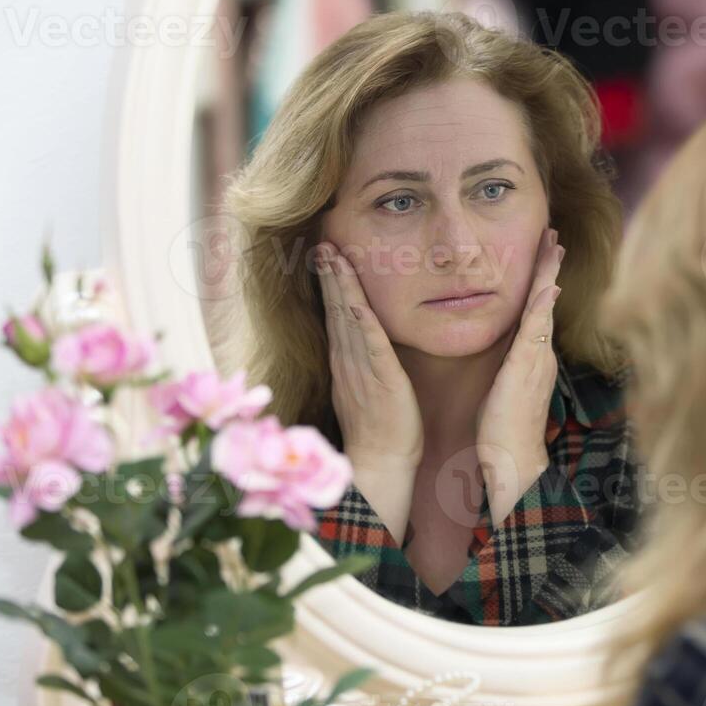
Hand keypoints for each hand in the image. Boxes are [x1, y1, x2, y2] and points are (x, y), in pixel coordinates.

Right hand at [316, 242, 424, 473]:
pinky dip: (364, 321)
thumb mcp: (365, 385)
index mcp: (344, 359)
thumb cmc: (380, 427)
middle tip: (323, 242)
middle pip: (335, 308)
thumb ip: (361, 359)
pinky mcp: (382, 379)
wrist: (381, 462)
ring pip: (348, 319)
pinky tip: (358, 301)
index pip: (335, 312)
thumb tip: (362, 337)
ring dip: (340, 286)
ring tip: (333, 256)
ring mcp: (361, 368)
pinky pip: (372, 345)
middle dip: (329, 274)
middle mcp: (347, 359)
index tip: (325, 254)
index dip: (329, 283)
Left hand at [475, 227, 563, 525]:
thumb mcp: (505, 386)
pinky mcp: (527, 370)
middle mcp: (539, 353)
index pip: (537, 310)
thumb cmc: (504, 428)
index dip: (540, 280)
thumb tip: (510, 347)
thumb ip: (510, 363)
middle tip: (553, 235)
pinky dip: (542, 309)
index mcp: (532, 355)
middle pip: (546, 301)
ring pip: (544, 309)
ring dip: (548, 277)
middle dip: (549, 267)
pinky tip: (546, 289)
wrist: (513, 460)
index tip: (544, 252)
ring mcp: (536, 360)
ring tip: (553, 248)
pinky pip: (535, 333)